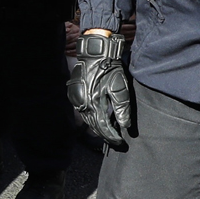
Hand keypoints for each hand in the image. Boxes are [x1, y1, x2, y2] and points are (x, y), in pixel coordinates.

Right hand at [68, 32, 133, 148]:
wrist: (95, 54)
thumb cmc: (109, 69)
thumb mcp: (120, 88)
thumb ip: (122, 108)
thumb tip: (125, 126)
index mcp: (94, 103)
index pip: (103, 127)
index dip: (112, 137)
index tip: (121, 144)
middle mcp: (83, 104)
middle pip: (94, 126)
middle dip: (105, 135)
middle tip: (116, 141)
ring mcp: (76, 99)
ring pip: (88, 119)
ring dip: (98, 127)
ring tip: (110, 132)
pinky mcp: (74, 95)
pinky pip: (84, 111)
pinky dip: (92, 117)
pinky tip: (100, 118)